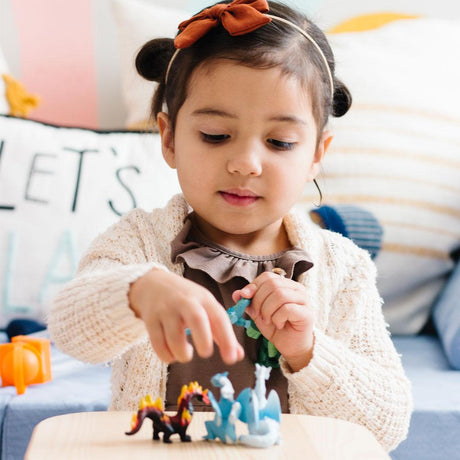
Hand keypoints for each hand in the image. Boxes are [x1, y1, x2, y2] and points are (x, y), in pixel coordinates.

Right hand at [129, 268, 243, 364]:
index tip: (232, 359)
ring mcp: (166, 309)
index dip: (228, 339)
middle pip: (197, 319)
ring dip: (182, 353)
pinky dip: (166, 355)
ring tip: (187, 354)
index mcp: (204, 299)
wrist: (153, 284)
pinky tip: (172, 353)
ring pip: (174, 337)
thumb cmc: (186, 300)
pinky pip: (157, 343)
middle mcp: (186, 301)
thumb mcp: (205, 308)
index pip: (219, 317)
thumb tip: (237, 355)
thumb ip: (220, 332)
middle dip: (204, 341)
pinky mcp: (150, 319)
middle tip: (206, 353)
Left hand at [232, 272, 313, 371]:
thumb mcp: (258, 313)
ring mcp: (304, 300)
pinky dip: (277, 318)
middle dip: (258, 300)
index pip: (267, 276)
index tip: (245, 298)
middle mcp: (297, 289)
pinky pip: (287, 309)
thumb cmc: (276, 328)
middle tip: (256, 315)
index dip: (253, 286)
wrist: (291, 347)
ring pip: (280, 295)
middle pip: (272, 284)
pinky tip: (278, 325)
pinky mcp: (307, 313)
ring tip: (268, 320)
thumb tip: (237, 293)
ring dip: (267, 310)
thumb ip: (249, 302)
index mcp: (285, 284)